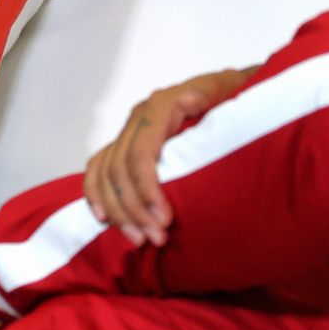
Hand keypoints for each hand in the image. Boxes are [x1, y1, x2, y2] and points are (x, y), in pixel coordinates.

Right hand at [82, 68, 254, 247]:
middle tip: (157, 238)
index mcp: (159, 106)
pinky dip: (97, 193)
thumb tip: (189, 99)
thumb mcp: (227, 90)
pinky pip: (98, 168)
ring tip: (140, 240)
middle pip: (120, 170)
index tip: (165, 220)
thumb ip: (210, 94)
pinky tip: (104, 218)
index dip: (147, 190)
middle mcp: (138, 117)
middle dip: (134, 209)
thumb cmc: (231, 94)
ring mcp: (129, 130)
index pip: (140, 155)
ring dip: (118, 211)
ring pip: (106, 174)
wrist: (226, 91)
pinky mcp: (125, 143)